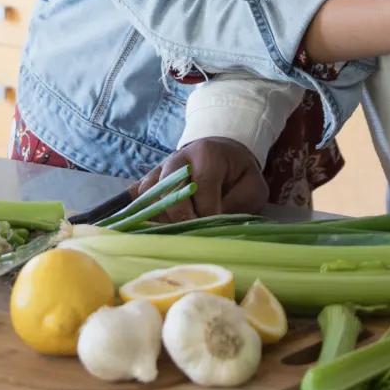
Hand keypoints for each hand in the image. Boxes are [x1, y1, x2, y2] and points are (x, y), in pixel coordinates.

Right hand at [124, 136, 266, 220]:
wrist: (221, 154)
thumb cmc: (238, 175)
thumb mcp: (252, 186)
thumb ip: (239, 203)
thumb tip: (215, 223)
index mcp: (207, 155)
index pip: (202, 184)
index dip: (206, 210)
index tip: (213, 227)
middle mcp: (178, 159)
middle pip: (169, 189)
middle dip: (181, 217)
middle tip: (192, 235)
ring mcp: (160, 170)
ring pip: (150, 196)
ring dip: (162, 218)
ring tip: (176, 234)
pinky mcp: (149, 181)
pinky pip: (137, 197)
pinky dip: (140, 214)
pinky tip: (149, 229)